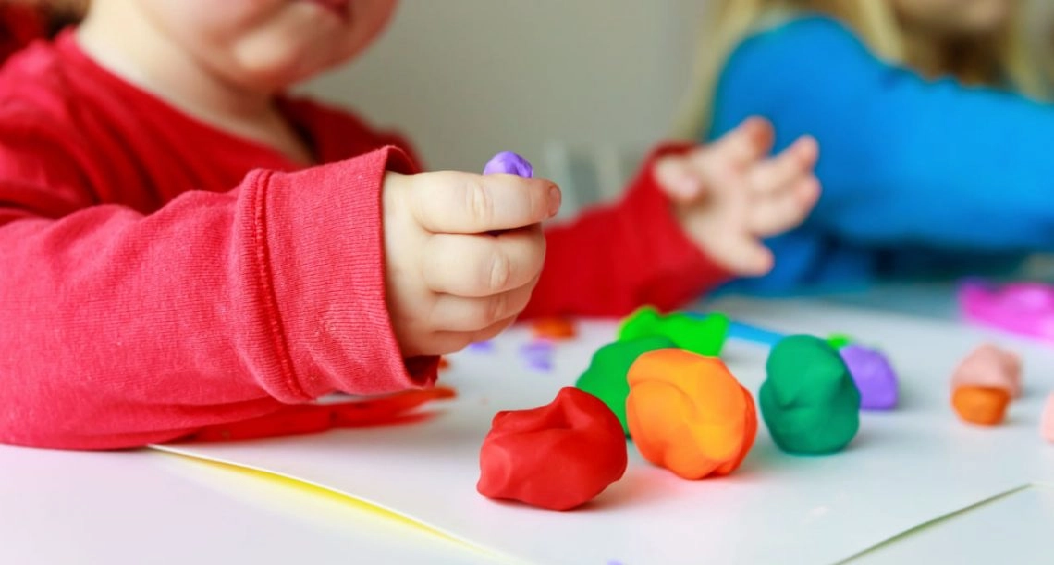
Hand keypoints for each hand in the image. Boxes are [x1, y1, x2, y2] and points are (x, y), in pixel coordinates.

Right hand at [383, 170, 560, 356]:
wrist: (302, 273)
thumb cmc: (368, 221)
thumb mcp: (402, 187)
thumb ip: (466, 192)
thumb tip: (529, 197)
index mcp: (404, 211)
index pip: (480, 205)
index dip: (525, 200)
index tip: (547, 195)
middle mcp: (409, 266)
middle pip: (495, 266)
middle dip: (531, 248)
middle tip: (531, 231)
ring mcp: (414, 312)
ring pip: (496, 307)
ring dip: (524, 281)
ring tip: (516, 258)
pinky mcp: (421, 342)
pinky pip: (482, 331)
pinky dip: (503, 307)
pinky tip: (497, 286)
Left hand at [654, 117, 819, 275]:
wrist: (668, 220)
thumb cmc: (677, 184)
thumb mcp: (665, 172)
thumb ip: (674, 175)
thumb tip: (693, 190)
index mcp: (732, 158)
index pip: (748, 144)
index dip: (754, 137)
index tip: (759, 133)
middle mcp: (748, 185)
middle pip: (776, 173)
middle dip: (794, 162)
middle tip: (809, 148)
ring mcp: (746, 216)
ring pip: (777, 210)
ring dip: (794, 202)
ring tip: (810, 190)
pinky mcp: (733, 246)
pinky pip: (744, 253)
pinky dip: (751, 257)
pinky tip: (762, 261)